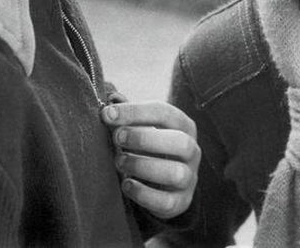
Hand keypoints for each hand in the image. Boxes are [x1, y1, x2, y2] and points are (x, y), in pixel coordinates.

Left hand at [101, 101, 199, 219]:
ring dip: (143, 165)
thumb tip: (112, 98)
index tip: (107, 114)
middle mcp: (192, 150)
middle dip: (144, 138)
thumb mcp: (142, 128)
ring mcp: (189, 177)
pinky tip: (126, 184)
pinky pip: (167, 201)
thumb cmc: (150, 147)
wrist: (164, 184)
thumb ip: (127, 115)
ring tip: (119, 161)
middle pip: (179, 141)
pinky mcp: (181, 201)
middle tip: (117, 137)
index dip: (135, 112)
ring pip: (176, 172)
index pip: (164, 113)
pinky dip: (144, 194)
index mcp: (183, 126)